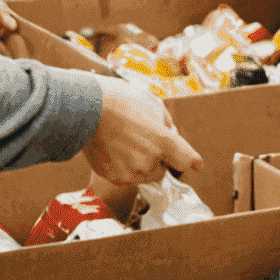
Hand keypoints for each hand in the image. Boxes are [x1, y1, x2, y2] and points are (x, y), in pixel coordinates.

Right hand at [82, 75, 202, 184]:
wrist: (84, 109)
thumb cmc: (120, 101)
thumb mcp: (153, 104)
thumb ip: (167, 125)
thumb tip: (171, 137)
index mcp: (162, 140)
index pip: (186, 160)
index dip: (191, 161)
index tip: (196, 163)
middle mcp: (148, 161)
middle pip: (163, 169)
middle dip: (158, 158)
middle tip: (142, 140)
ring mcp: (129, 172)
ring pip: (145, 175)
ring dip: (142, 164)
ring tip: (125, 142)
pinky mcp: (114, 178)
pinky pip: (128, 177)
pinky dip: (125, 167)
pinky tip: (115, 149)